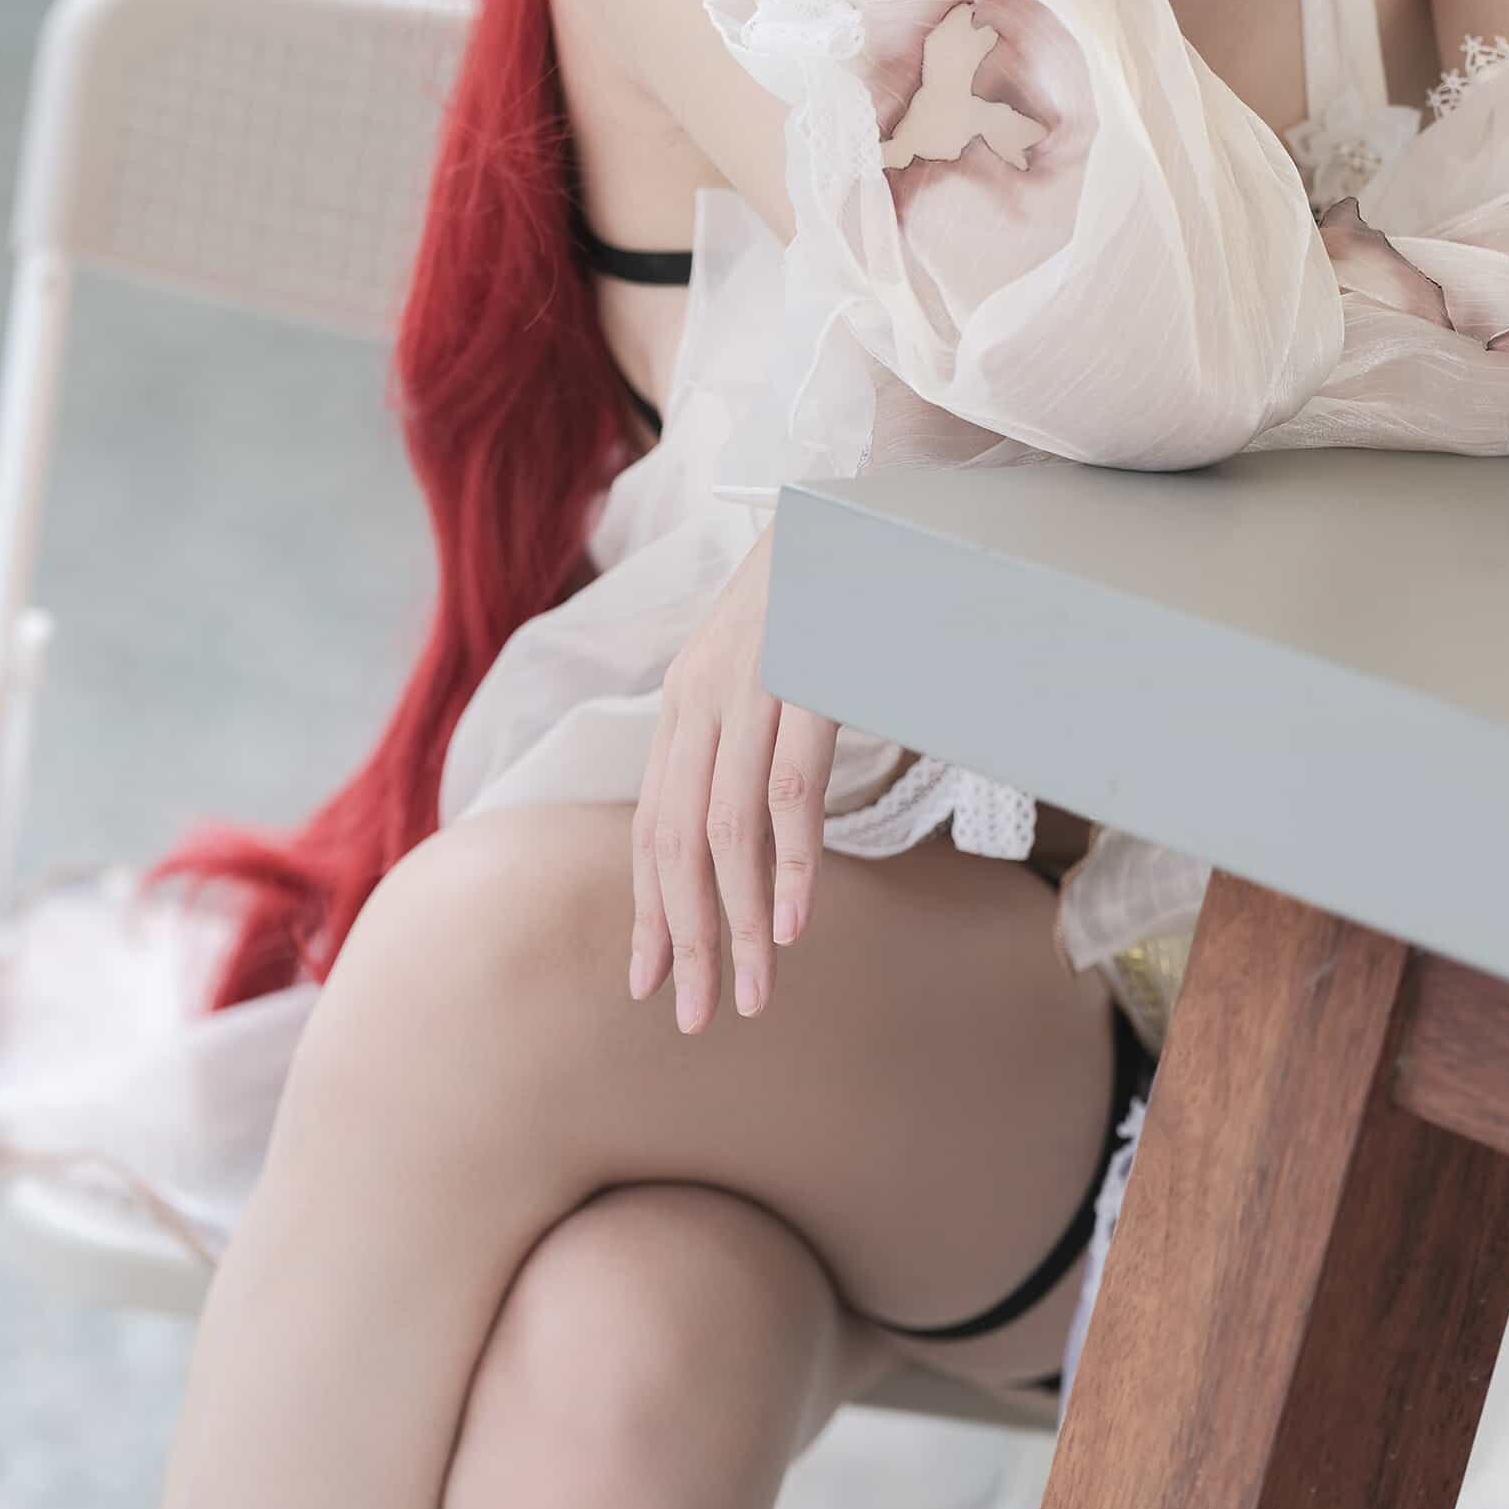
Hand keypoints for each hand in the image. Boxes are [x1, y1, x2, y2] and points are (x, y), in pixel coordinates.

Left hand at [631, 525, 840, 1030]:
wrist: (861, 490)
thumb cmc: (826, 588)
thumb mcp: (771, 667)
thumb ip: (751, 736)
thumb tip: (759, 826)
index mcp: (685, 702)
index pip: (650, 828)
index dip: (647, 910)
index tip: (652, 983)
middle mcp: (700, 698)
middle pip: (674, 845)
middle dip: (683, 941)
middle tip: (693, 1018)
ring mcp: (749, 687)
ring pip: (724, 831)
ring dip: (735, 923)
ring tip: (754, 995)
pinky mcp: (803, 679)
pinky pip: (788, 790)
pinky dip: (787, 863)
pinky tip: (789, 922)